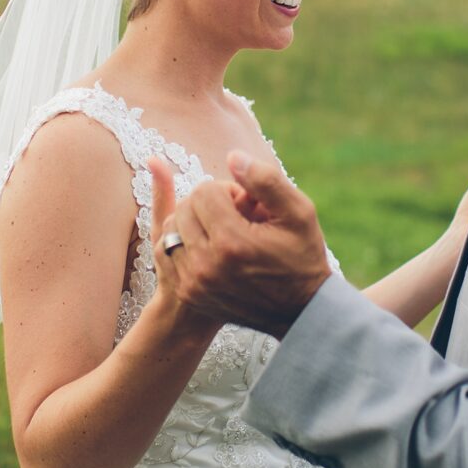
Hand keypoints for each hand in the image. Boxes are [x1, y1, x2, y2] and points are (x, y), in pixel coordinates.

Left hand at [148, 150, 331, 339]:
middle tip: (235, 215)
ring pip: (172, 227)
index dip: (228, 190)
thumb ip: (266, 180)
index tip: (246, 205)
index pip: (205, 191)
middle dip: (209, 203)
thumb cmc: (301, 256)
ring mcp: (194, 282)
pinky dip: (183, 241)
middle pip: (185, 207)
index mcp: (233, 243)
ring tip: (221, 229)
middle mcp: (207, 264)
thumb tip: (232, 156)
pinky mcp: (189, 292)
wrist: (299, 310)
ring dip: (193, 221)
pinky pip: (166, 251)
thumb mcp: (298, 213)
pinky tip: (208, 244)